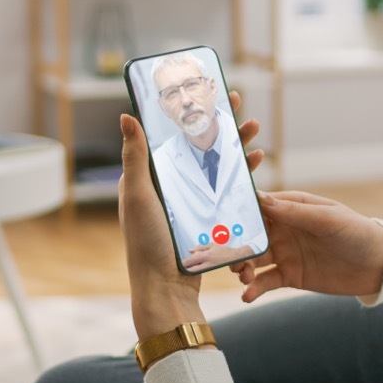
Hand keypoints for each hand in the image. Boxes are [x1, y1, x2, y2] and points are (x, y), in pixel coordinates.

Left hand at [116, 90, 257, 340]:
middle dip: (222, 124)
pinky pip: (227, 192)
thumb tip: (126, 116)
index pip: (174, 135)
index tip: (208, 91)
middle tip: (239, 103)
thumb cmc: (146, 243)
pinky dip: (242, 177)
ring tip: (256, 131)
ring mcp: (191, 204)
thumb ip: (135, 157)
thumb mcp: (139, 195)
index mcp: (151, 177)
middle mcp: (171, 187)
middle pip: (201, 146)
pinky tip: (255, 167)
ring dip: (237, 148)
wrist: (166, 290)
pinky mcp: (207, 220)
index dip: (192, 112)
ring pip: (218, 167)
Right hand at [231, 191, 382, 301]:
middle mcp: (283, 229)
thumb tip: (260, 198)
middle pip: (248, 235)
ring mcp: (284, 253)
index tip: (219, 220)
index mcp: (291, 208)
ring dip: (241, 266)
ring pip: (253, 259)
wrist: (378, 265)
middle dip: (234, 244)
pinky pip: (265, 282)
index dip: (237, 212)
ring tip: (242, 276)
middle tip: (225, 256)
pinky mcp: (289, 276)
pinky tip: (246, 295)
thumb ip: (294, 212)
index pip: (257, 206)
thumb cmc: (356, 232)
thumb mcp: (327, 219)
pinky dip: (253, 288)